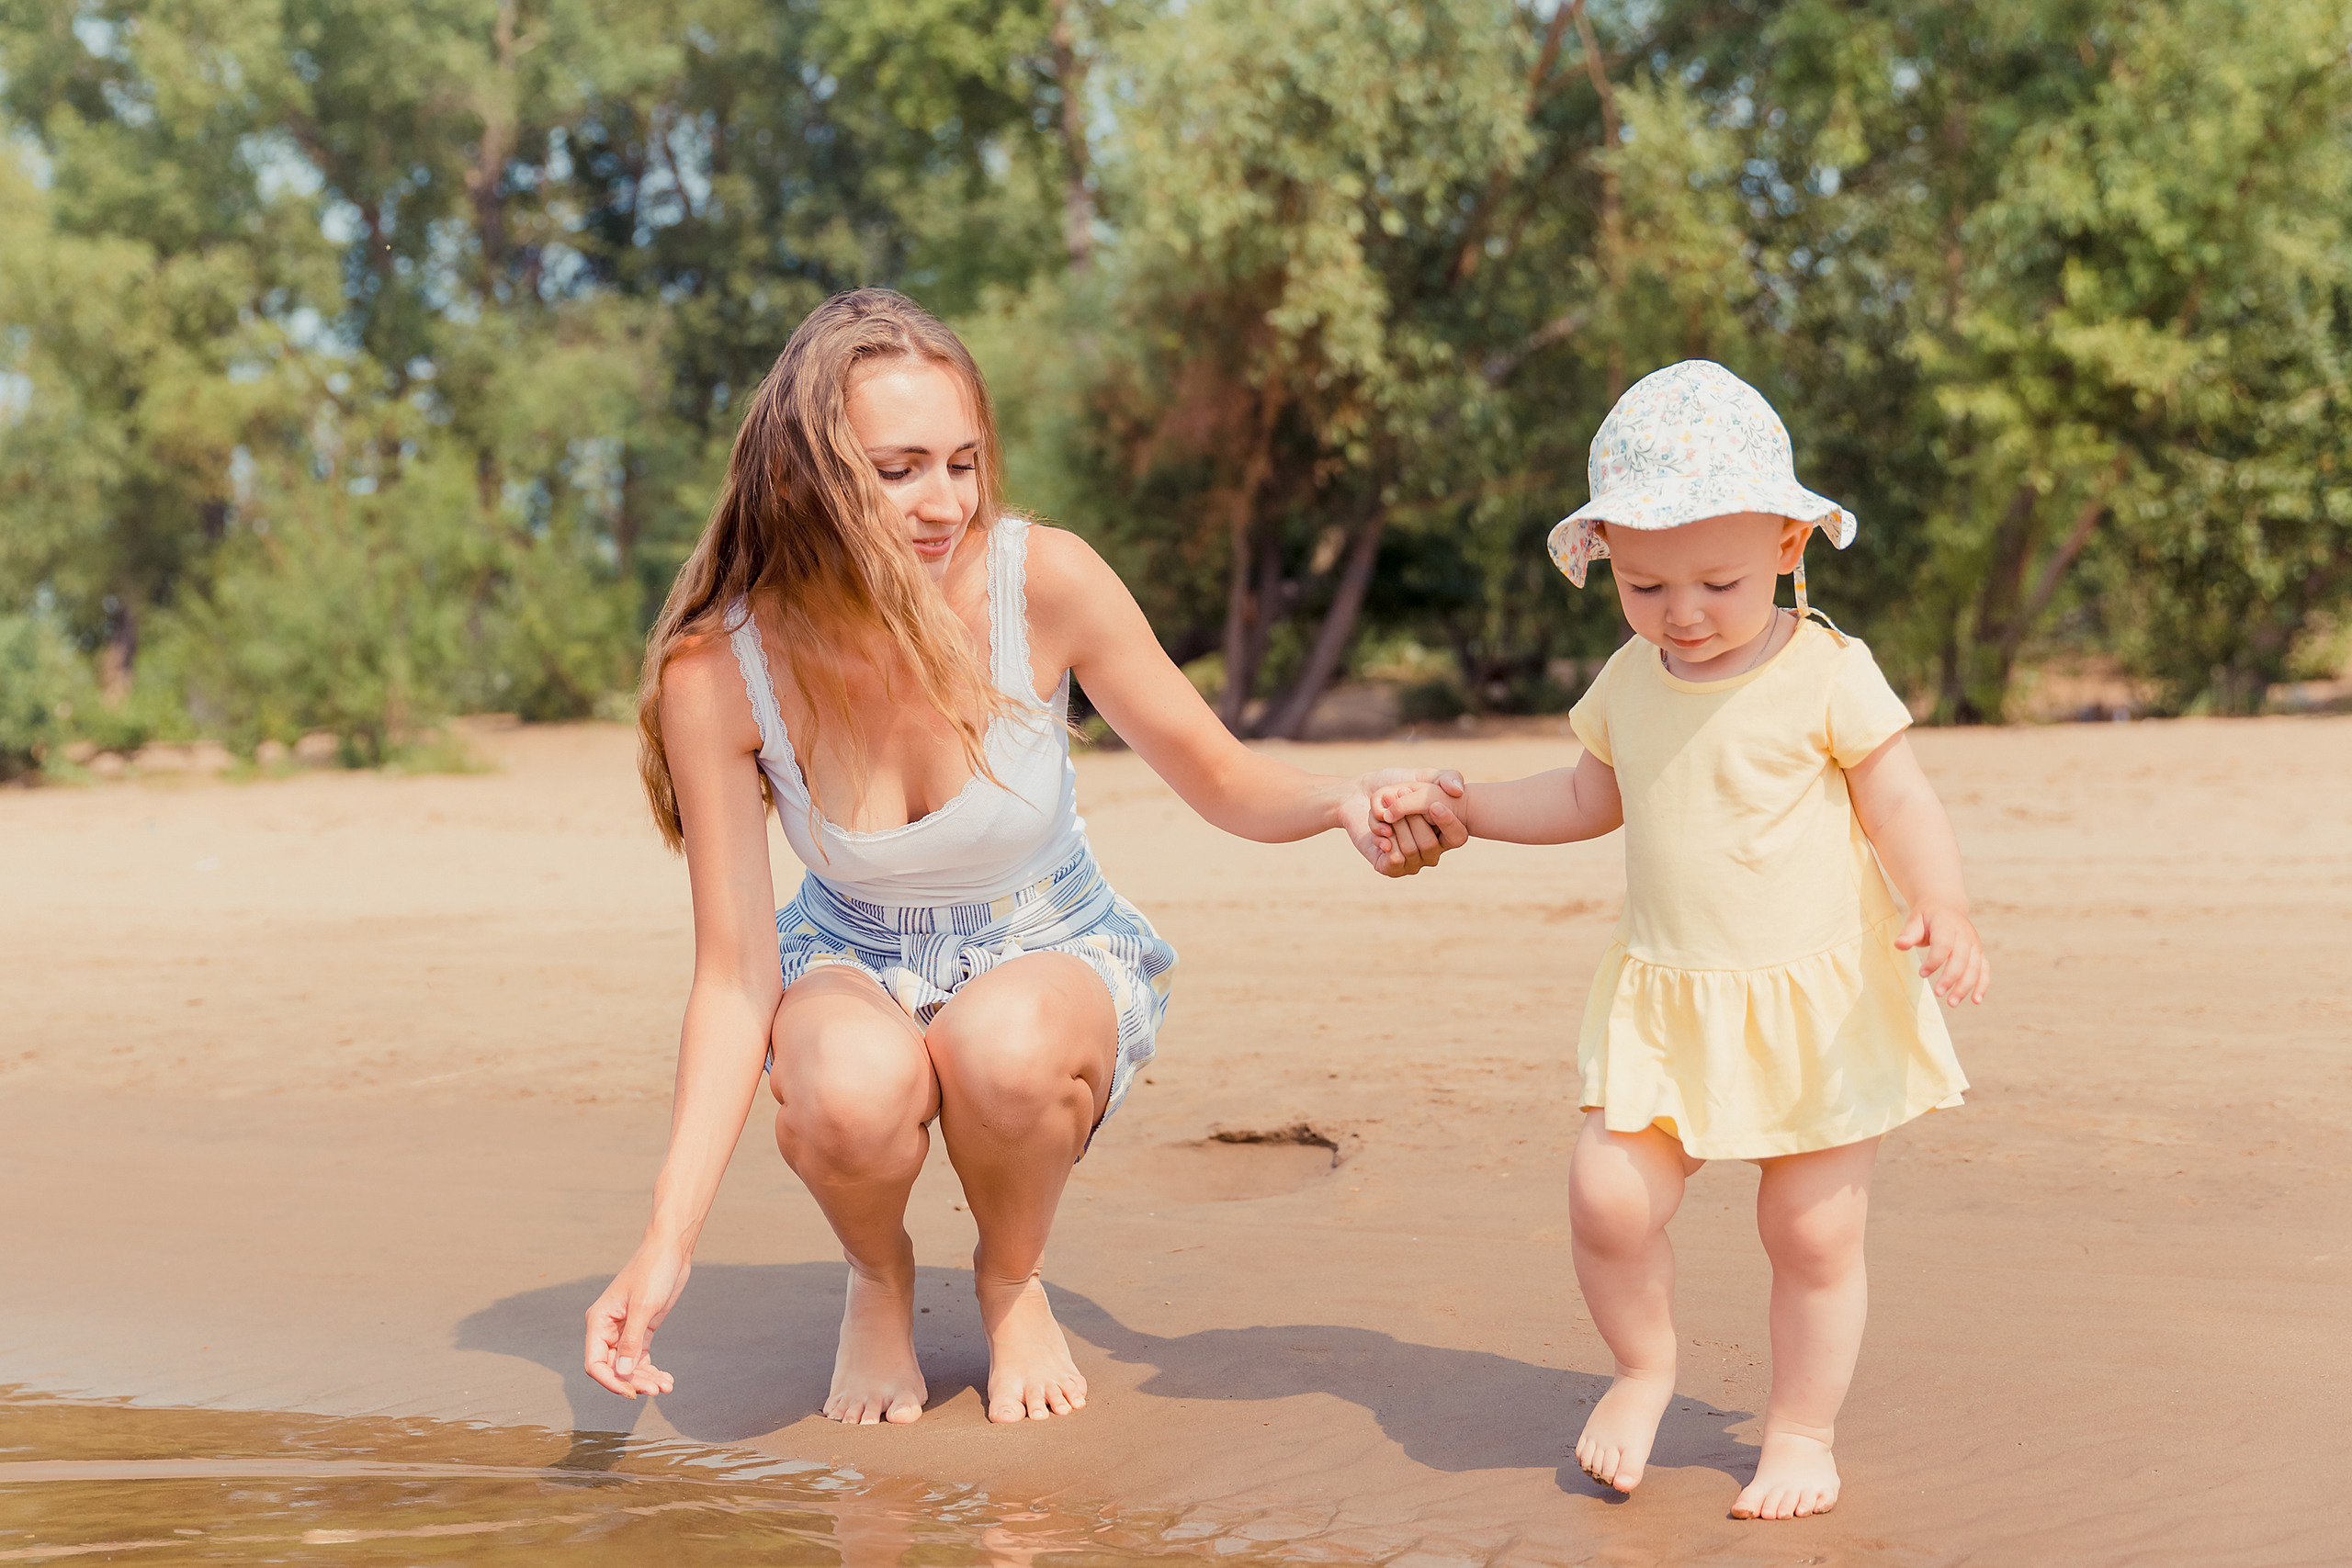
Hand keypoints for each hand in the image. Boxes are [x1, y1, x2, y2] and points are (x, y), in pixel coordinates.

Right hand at [584, 1233, 689, 1398]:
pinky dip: (652, 1370)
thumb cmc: (653, 1271)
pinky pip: (641, 1357)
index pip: (595, 1363)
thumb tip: (621, 1373)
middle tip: (656, 1390)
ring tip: (666, 1386)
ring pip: (629, 1366)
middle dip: (634, 1381)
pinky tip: (667, 1379)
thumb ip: (631, 1341)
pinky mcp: (642, 1329)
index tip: (631, 1393)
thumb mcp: (642, 1306)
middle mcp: (608, 1329)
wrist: (671, 1251)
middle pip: (614, 1368)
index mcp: (598, 1321)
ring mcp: (625, 1330)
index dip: (610, 1382)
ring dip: (646, 1378)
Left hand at [1370, 779, 1469, 863]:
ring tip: (1386, 811)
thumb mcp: (1424, 776)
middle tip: (1399, 797)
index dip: (1446, 821)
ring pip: (1410, 850)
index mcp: (1444, 832)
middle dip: (1412, 818)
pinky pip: (1395, 860)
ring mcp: (1412, 861)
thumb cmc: (1395, 784)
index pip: (1457, 837)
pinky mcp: (1390, 867)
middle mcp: (1431, 851)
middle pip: (1429, 843)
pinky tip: (1381, 830)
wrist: (1360, 794)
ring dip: (1396, 825)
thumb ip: (1448, 778)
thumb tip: (1458, 791)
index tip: (1433, 805)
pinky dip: (1386, 841)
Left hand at [1894, 900, 1989, 1005]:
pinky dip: (1982, 985)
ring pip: (1975, 967)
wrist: (1946, 907)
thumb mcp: (1915, 920)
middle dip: (1951, 978)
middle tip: (1938, 993)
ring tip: (1952, 1003)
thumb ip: (1908, 933)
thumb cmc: (1926, 917)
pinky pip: (1984, 970)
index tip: (1922, 974)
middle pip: (1962, 959)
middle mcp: (1965, 934)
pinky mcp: (1979, 953)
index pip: (1944, 944)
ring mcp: (1975, 944)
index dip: (1934, 961)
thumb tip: (1899, 945)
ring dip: (1966, 986)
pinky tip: (1975, 1001)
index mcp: (1947, 924)